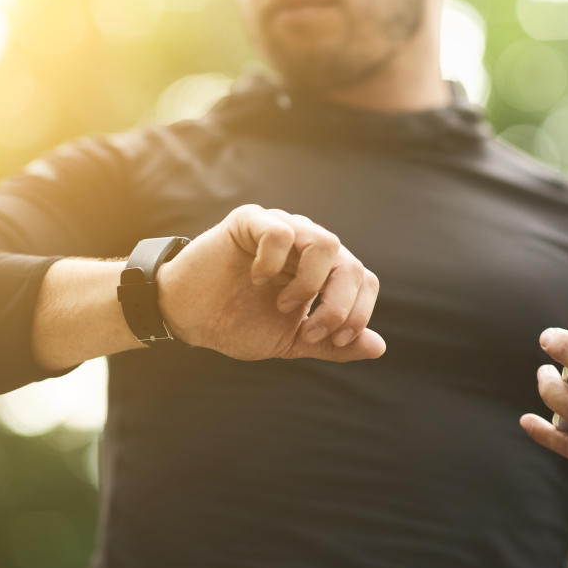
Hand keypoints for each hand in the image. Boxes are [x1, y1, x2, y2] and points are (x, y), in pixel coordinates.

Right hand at [154, 204, 385, 361]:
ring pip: (326, 243)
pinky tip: (257, 279)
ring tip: (283, 305)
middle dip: (338, 307)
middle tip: (308, 330)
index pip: (365, 281)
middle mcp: (308, 245)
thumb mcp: (290, 341)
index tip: (330, 340)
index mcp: (323, 271)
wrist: (189, 317)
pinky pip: (281, 231)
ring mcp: (282, 228)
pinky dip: (274, 262)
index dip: (357, 314)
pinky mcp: (251, 220)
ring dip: (310, 284)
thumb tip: (378, 347)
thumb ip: (332, 343)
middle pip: (352, 265)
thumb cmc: (238, 324)